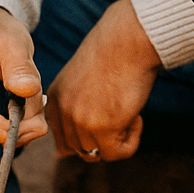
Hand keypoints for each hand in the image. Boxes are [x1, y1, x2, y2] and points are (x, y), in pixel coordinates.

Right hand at [0, 6, 47, 146]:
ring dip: (17, 130)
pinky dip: (12, 126)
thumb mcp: (14, 40)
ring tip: (36, 107)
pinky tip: (27, 109)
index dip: (11, 130)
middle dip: (18, 132)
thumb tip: (27, 89)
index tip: (39, 124)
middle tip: (42, 117)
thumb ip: (20, 66)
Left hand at [46, 0, 161, 161]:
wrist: (129, 39)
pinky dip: (131, 141)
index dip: (87, 135)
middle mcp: (63, 110)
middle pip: (79, 149)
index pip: (62, 139)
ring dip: (117, 139)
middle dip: (102, 138)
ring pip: (96, 153)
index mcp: (57, 98)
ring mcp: (80, 120)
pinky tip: (136, 117)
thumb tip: (91, 149)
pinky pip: (117, 153)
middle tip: (121, 113)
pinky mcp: (102, 127)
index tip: (107, 117)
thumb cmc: (116, 52)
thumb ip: (82, 105)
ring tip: (129, 113)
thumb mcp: (87, 79)